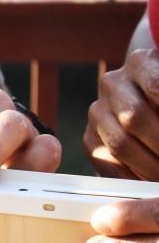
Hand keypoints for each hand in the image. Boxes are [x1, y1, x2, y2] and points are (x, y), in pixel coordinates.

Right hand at [84, 49, 158, 180]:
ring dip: (152, 166)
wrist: (148, 100)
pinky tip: (152, 180)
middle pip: (135, 117)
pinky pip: (108, 162)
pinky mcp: (90, 139)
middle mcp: (112, 84)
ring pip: (120, 144)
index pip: (157, 87)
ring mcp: (97, 112)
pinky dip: (134, 177)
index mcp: (141, 62)